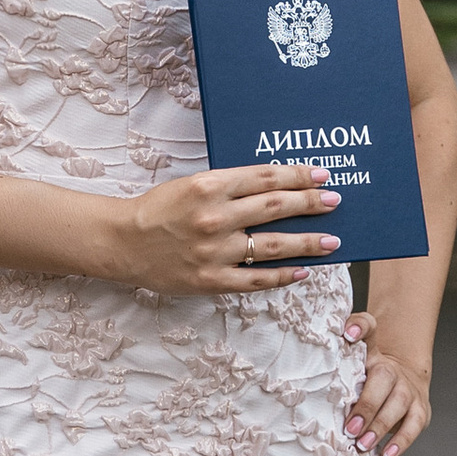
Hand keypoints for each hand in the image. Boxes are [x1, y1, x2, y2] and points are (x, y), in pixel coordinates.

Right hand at [116, 164, 340, 294]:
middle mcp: (214, 217)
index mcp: (208, 186)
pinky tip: (302, 270)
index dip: (297, 176)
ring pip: (273, 245)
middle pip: (275, 207)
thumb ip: (229, 186)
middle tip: (334, 202)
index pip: (264, 178)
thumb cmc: (158, 210)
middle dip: (310, 203)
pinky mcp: (211, 280)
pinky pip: (256, 279)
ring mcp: (215, 252)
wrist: (123, 242)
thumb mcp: (191, 185)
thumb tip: (276, 188)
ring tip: (331, 241)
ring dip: (307, 242)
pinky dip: (283, 275)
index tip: (320, 175)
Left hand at [342, 315, 432, 455]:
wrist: (402, 378)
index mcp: (373, 353)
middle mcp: (393, 369)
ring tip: (362, 444)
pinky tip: (387, 454)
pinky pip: (414, 426)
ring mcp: (409, 389)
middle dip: (367, 405)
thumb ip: (339, 353)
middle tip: (350, 428)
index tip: (349, 334)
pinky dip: (402, 441)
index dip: (359, 327)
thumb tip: (333, 342)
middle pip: (384, 379)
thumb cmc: (367, 375)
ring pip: (399, 405)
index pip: (368, 329)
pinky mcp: (420, 410)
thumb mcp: (352, 362)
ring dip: (380, 426)